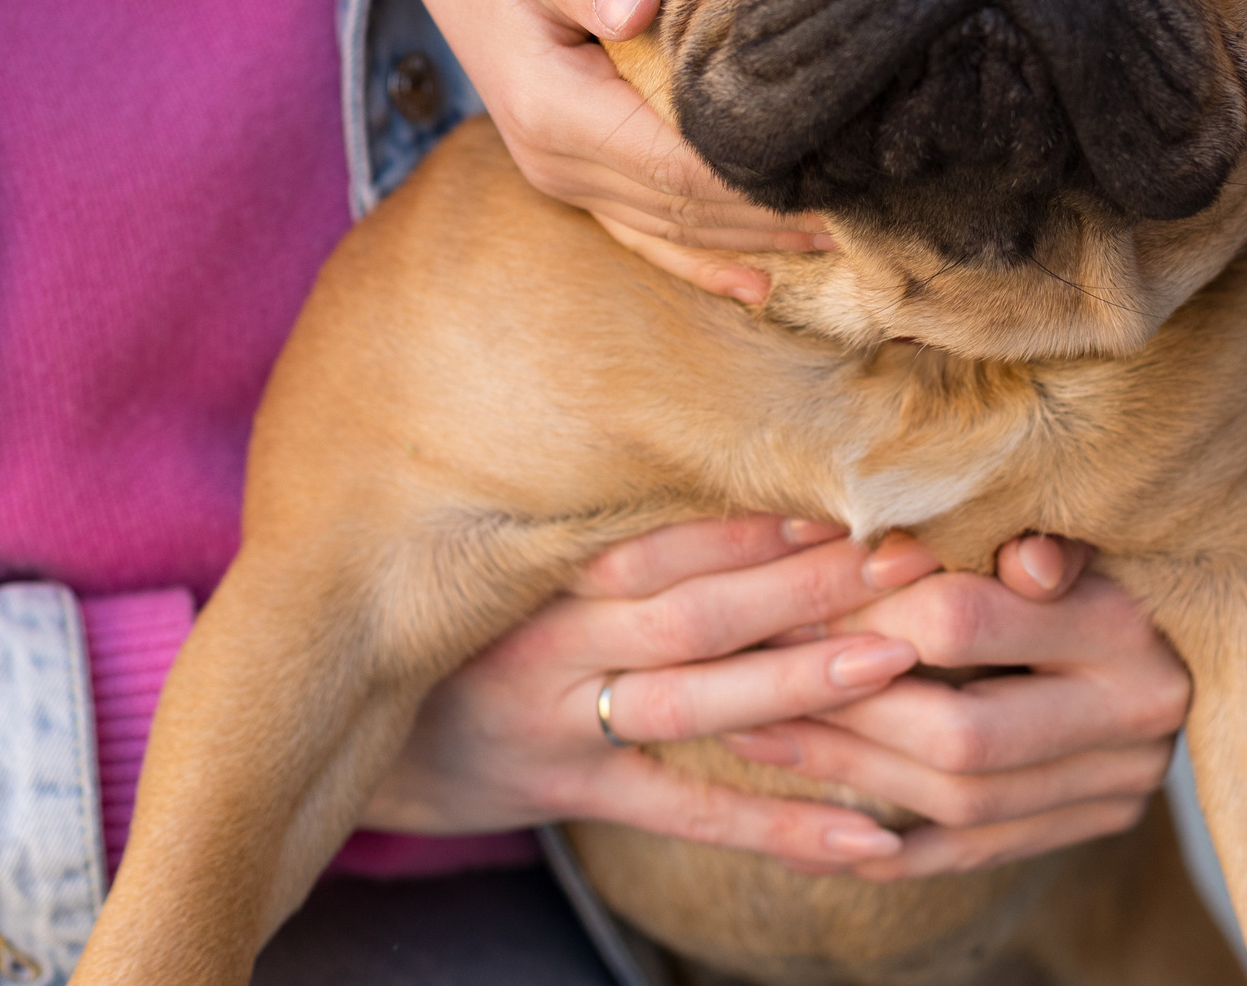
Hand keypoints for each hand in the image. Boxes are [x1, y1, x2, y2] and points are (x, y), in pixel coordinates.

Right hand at [361, 516, 948, 866]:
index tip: (846, 490)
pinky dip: (780, 828)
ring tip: (900, 659)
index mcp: (537, 562)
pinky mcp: (573, 793)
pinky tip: (869, 838)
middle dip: (804, 583)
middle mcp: (549, 640)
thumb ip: (584, 482)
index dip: (752, 517)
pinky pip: (686, 814)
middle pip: (692, 610)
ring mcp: (562, 724)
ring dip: (801, 683)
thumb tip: (703, 408)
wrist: (336, 709)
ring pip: (694, 703)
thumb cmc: (450, 599)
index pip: (657, 534)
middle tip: (910, 554)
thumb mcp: (495, 529)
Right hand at [387, 0, 832, 300]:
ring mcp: (562, 174)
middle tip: (874, 214)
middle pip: (684, 209)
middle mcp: (553, 159)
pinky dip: (705, 262)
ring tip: (846, 244)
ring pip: (671, 231)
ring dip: (754, 244)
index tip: (834, 177)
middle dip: (774, 218)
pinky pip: (645, 232)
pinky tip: (763, 285)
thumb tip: (633, 3)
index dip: (754, 178)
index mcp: (549, 106)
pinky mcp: (576, 169)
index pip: (673, 163)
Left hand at [723, 534, 1192, 879]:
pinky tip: (809, 838)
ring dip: (851, 776)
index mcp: (1125, 621)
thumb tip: (945, 552)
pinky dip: (889, 854)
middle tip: (754, 686)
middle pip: (960, 734)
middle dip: (846, 713)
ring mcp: (1121, 782)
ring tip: (762, 738)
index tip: (786, 598)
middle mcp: (1138, 711)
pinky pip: (975, 855)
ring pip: (960, 804)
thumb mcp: (1059, 516)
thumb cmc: (1095, 541)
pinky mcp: (1094, 823)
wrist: (1180, 620)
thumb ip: (1007, 526)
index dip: (861, 611)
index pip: (962, 623)